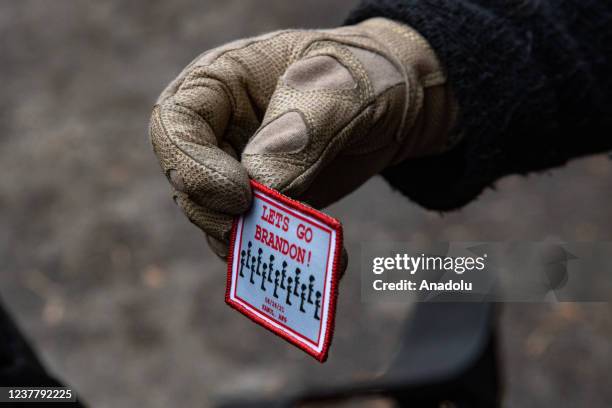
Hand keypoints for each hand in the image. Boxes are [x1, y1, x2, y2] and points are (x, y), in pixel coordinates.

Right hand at [149, 17, 456, 257]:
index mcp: (220, 84)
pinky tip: (327, 261)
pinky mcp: (265, 205)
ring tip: (309, 257)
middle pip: (188, 184)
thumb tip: (259, 182)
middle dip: (223, 217)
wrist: (396, 104)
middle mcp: (219, 131)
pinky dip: (285, 257)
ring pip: (219, 221)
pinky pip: (257, 240)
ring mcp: (239, 171)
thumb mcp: (341, 86)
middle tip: (269, 234)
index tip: (241, 195)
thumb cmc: (363, 75)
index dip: (193, 167)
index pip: (174, 126)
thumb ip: (301, 127)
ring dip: (256, 246)